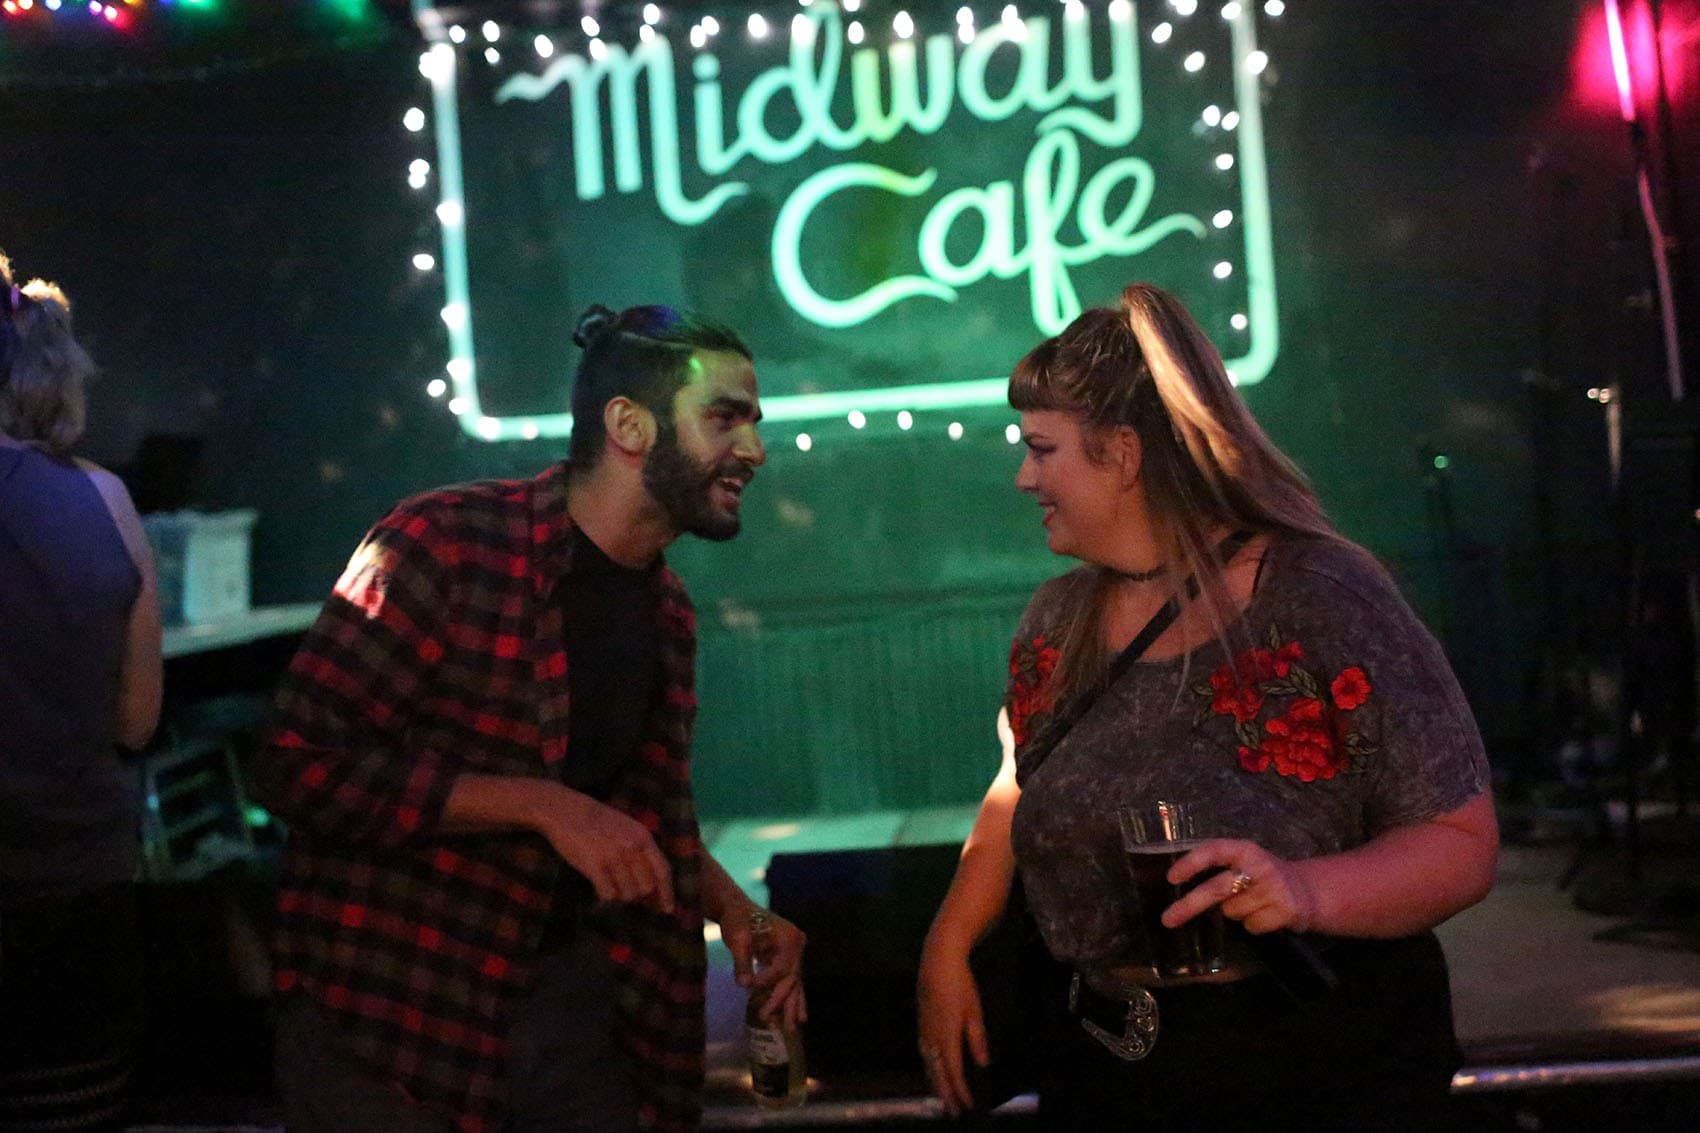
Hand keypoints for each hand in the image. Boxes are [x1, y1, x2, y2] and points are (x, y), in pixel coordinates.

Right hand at [530, 785, 673, 914]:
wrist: (567, 811)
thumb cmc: (598, 822)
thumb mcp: (627, 829)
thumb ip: (640, 851)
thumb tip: (651, 885)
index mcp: (643, 837)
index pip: (663, 870)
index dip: (667, 892)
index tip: (668, 909)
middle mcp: (632, 848)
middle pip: (646, 887)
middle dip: (638, 894)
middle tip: (626, 890)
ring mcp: (614, 857)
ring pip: (628, 893)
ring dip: (620, 894)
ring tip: (609, 882)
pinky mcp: (595, 866)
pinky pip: (609, 894)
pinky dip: (605, 895)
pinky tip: (599, 885)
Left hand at [721, 908, 806, 1028]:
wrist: (736, 908)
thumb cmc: (736, 920)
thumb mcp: (737, 939)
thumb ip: (742, 962)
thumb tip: (744, 986)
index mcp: (789, 938)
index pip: (781, 969)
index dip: (766, 981)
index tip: (750, 986)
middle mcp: (796, 945)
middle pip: (792, 979)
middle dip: (784, 1002)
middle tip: (779, 1024)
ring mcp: (794, 952)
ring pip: (794, 982)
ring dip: (792, 1004)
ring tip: (794, 1027)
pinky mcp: (786, 958)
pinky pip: (789, 980)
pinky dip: (790, 996)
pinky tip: (797, 1014)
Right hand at [915, 940, 984, 1115]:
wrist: (937, 962)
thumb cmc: (959, 985)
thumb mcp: (974, 1012)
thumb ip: (978, 1040)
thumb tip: (983, 1064)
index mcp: (947, 1036)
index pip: (954, 1071)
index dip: (961, 1091)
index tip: (968, 1105)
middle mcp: (932, 1037)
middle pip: (937, 1073)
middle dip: (945, 1094)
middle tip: (953, 1112)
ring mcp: (924, 1030)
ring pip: (928, 1064)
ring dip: (936, 1083)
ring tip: (943, 1098)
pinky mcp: (921, 1023)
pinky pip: (924, 1053)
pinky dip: (929, 1068)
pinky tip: (932, 1070)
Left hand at [1162, 838, 1319, 935]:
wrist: (1307, 891)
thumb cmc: (1263, 878)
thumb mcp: (1243, 864)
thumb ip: (1219, 871)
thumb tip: (1178, 890)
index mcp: (1244, 849)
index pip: (1214, 850)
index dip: (1192, 863)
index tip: (1171, 878)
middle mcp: (1259, 866)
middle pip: (1217, 888)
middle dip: (1189, 905)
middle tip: (1167, 920)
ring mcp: (1274, 888)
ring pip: (1232, 912)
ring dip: (1235, 914)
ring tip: (1252, 905)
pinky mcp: (1285, 910)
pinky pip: (1251, 926)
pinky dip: (1253, 926)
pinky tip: (1266, 915)